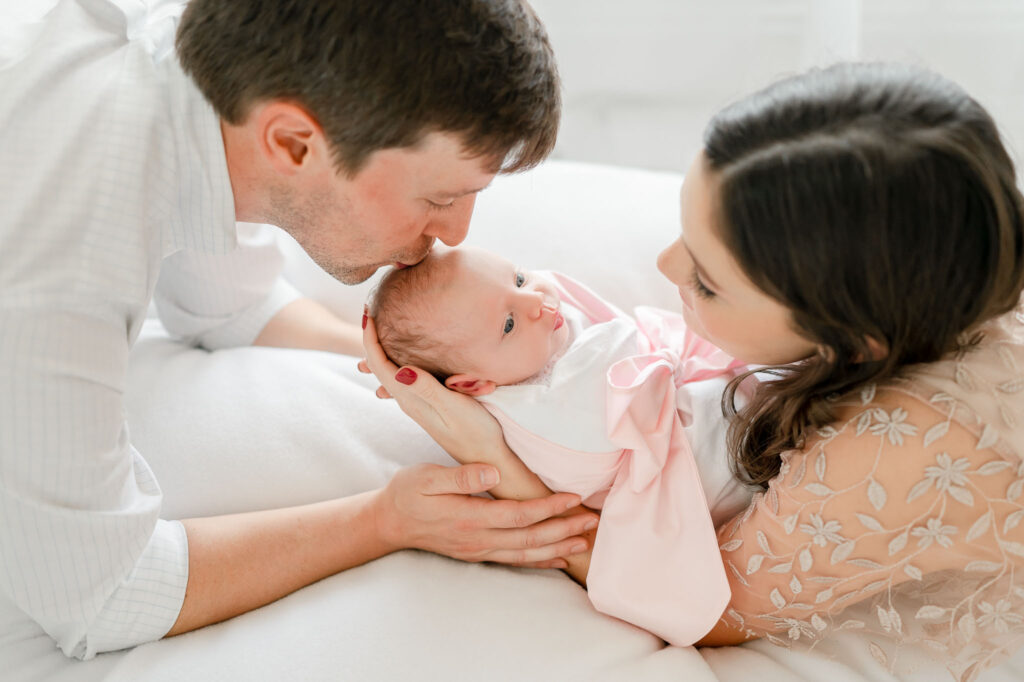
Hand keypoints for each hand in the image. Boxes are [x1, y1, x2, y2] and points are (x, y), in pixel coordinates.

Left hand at [359, 313, 505, 464]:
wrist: (486, 460)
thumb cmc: (477, 433)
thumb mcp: (454, 409)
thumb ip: (428, 389)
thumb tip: (401, 371)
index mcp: (411, 398)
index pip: (380, 365)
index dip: (370, 339)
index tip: (368, 313)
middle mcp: (409, 401)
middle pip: (378, 368)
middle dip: (370, 341)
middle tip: (368, 314)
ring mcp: (417, 405)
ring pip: (389, 375)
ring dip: (379, 353)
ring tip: (375, 333)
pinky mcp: (428, 406)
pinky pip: (402, 381)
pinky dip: (394, 365)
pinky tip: (399, 362)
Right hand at [375, 462, 596, 567]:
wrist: (388, 522)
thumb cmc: (407, 493)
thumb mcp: (426, 477)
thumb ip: (460, 476)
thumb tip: (492, 472)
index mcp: (469, 518)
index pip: (518, 515)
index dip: (548, 508)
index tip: (573, 497)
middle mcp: (477, 539)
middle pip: (529, 539)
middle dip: (564, 530)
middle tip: (593, 520)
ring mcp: (478, 550)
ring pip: (526, 553)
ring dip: (558, 547)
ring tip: (585, 540)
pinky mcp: (478, 553)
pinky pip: (514, 559)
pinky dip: (540, 559)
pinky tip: (559, 557)